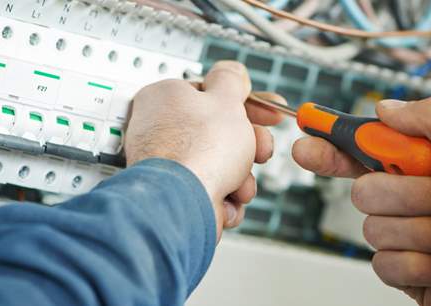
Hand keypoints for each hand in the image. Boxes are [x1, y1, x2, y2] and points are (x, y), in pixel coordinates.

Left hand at [125, 61, 284, 239]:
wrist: (182, 205)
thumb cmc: (197, 151)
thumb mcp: (225, 100)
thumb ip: (231, 80)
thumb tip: (232, 71)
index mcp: (166, 98)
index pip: (213, 95)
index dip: (248, 105)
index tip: (270, 114)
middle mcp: (161, 130)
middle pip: (220, 133)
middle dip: (249, 147)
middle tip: (261, 150)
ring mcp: (168, 166)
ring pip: (220, 166)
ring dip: (241, 177)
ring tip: (239, 184)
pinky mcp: (176, 195)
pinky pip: (211, 191)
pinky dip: (225, 198)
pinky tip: (225, 201)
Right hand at [292, 97, 430, 305]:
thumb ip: (429, 119)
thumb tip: (384, 108)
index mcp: (424, 163)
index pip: (363, 148)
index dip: (332, 143)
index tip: (306, 140)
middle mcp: (412, 197)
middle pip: (364, 190)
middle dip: (411, 196)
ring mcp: (409, 236)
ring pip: (374, 230)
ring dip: (425, 232)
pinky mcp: (408, 273)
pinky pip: (384, 265)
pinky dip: (423, 265)